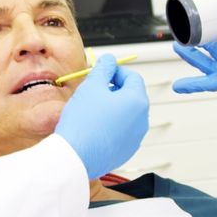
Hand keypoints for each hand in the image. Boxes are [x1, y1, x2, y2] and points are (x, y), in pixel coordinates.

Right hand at [55, 54, 148, 179]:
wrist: (75, 156)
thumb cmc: (83, 122)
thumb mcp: (92, 86)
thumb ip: (104, 69)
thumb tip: (110, 60)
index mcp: (137, 101)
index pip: (132, 77)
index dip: (115, 71)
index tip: (101, 72)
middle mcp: (142, 120)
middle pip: (131, 96)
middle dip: (113, 89)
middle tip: (93, 90)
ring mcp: (136, 138)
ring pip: (126, 114)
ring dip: (111, 108)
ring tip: (91, 110)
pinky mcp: (126, 151)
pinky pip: (121, 131)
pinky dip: (110, 125)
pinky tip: (93, 127)